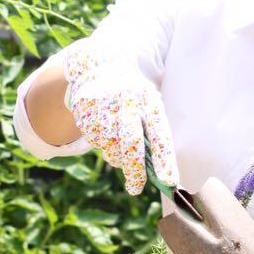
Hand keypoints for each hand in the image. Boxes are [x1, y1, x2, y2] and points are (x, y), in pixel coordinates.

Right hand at [63, 41, 177, 194]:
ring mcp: (103, 107)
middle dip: (135, 171)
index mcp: (149, 101)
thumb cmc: (134, 95)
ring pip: (111, 148)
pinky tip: (105, 130)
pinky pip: (95, 142)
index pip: (160, 135)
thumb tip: (157, 175)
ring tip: (120, 145)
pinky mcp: (84, 112)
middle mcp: (127, 103)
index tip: (169, 181)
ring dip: (117, 157)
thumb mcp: (149, 104)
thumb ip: (153, 134)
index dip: (164, 159)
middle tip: (136, 188)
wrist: (100, 65)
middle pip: (131, 145)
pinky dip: (102, 145)